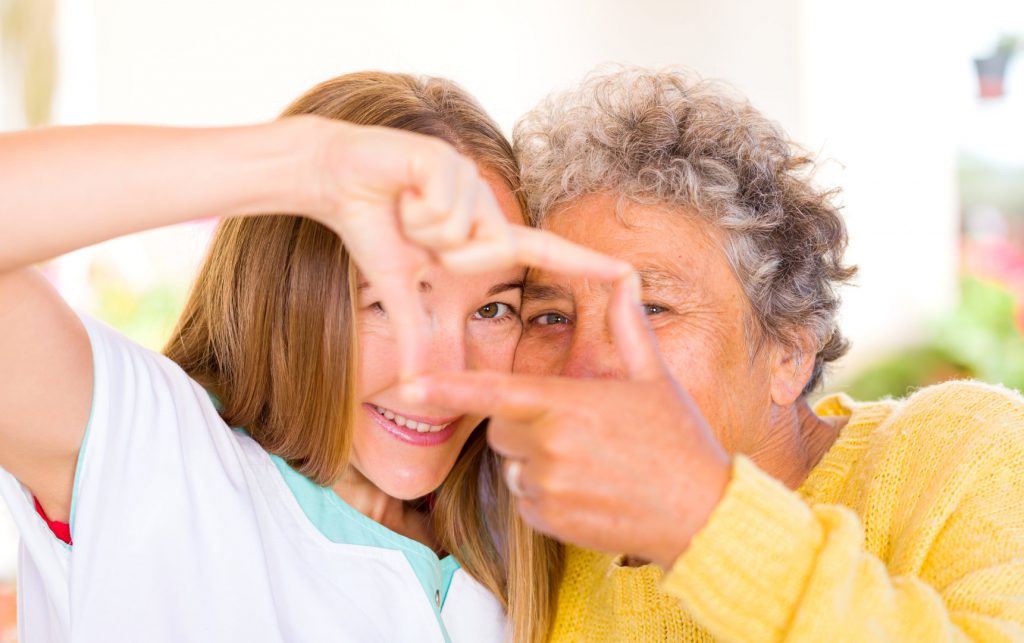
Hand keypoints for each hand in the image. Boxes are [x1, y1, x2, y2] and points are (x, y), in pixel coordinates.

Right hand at [304, 118, 630, 377]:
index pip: (545, 253)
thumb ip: (417, 336)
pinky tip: (399, 187)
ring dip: (422, 228)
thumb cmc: (374, 229)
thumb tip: (415, 388)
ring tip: (405, 206)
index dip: (586, 264)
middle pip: (496, 252)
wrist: (336, 178)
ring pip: (465, 230)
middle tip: (416, 233)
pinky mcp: (451, 159)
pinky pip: (443, 205)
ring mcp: (474, 180)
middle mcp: (489, 205)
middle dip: (447, 255)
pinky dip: (411, 206)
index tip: (628, 273)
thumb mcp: (402, 290)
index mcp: (486, 233)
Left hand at [404, 274, 732, 567]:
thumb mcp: (655, 376)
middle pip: (501, 429)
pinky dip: (544, 496)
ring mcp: (549, 487)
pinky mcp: (549, 521)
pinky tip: (587, 492)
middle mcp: (551, 446)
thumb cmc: (679, 439)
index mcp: (569, 404)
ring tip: (589, 465)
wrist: (702, 513)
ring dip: (535, 463)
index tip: (410, 385)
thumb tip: (624, 276)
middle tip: (578, 432)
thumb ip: (627, 326)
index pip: (495, 392)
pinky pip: (524, 500)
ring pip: (512, 466)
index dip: (449, 387)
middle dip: (525, 427)